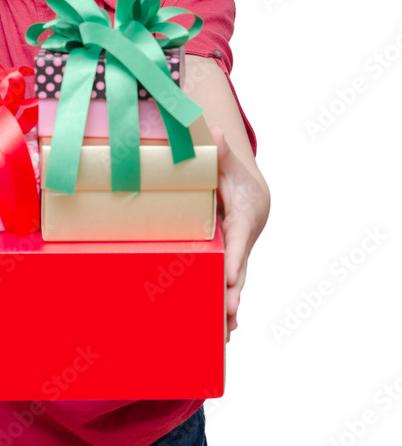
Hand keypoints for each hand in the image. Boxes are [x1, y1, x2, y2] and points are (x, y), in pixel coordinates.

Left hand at [209, 126, 269, 340]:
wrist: (249, 192)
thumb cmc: (234, 176)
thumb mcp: (227, 162)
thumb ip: (220, 152)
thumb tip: (216, 131)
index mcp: (242, 217)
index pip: (237, 239)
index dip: (234, 257)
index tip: (227, 275)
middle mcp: (242, 240)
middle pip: (238, 268)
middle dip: (234, 290)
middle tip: (228, 310)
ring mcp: (237, 255)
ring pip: (236, 284)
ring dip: (231, 307)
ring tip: (225, 333)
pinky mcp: (229, 263)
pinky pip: (228, 287)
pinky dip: (228, 307)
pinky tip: (222, 332)